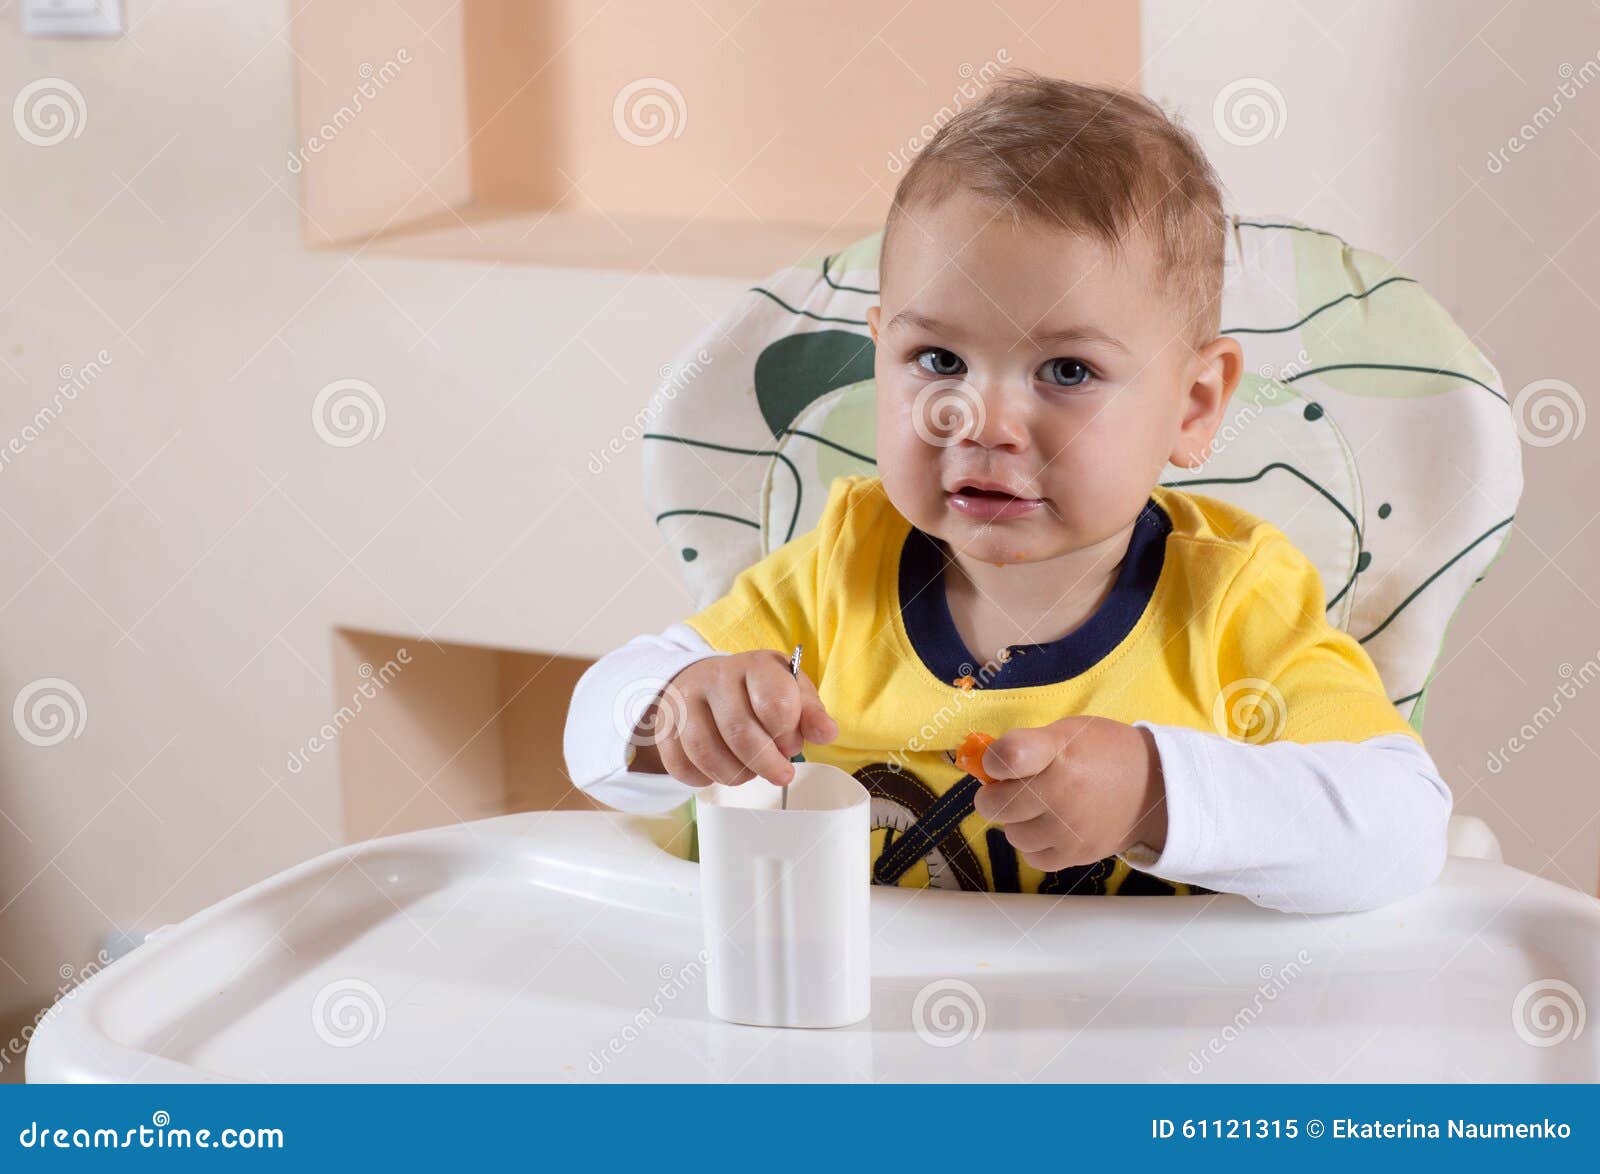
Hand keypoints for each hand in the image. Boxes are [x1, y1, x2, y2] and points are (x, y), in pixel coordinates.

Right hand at [631, 650, 837, 786]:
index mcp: (754, 665)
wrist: (708, 682)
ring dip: (735, 774)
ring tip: (750, 772)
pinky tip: (719, 771)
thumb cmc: (758, 692)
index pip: (773, 700)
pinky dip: (703, 778)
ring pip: (705, 751)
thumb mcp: (792, 692)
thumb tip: (826, 733)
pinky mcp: (664, 726)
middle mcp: (715, 677)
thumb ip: (811, 713)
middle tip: (781, 774)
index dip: (787, 732)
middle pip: (738, 730)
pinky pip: (680, 764)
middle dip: (766, 763)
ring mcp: (684, 701)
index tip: (791, 743)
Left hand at [970, 716, 1166, 870]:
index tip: (997, 762)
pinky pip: (1032, 856)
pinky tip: (1049, 826)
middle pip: (994, 804)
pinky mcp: (1077, 854)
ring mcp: (1069, 828)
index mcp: (1060, 752)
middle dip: (995, 794)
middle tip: (1013, 787)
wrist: (1155, 787)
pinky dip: (1034, 843)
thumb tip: (981, 765)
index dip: (991, 760)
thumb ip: (1025, 745)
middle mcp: (1063, 793)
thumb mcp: (1068, 732)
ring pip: (1011, 833)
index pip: (1007, 757)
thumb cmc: (1104, 752)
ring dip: (1017, 820)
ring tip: (1038, 806)